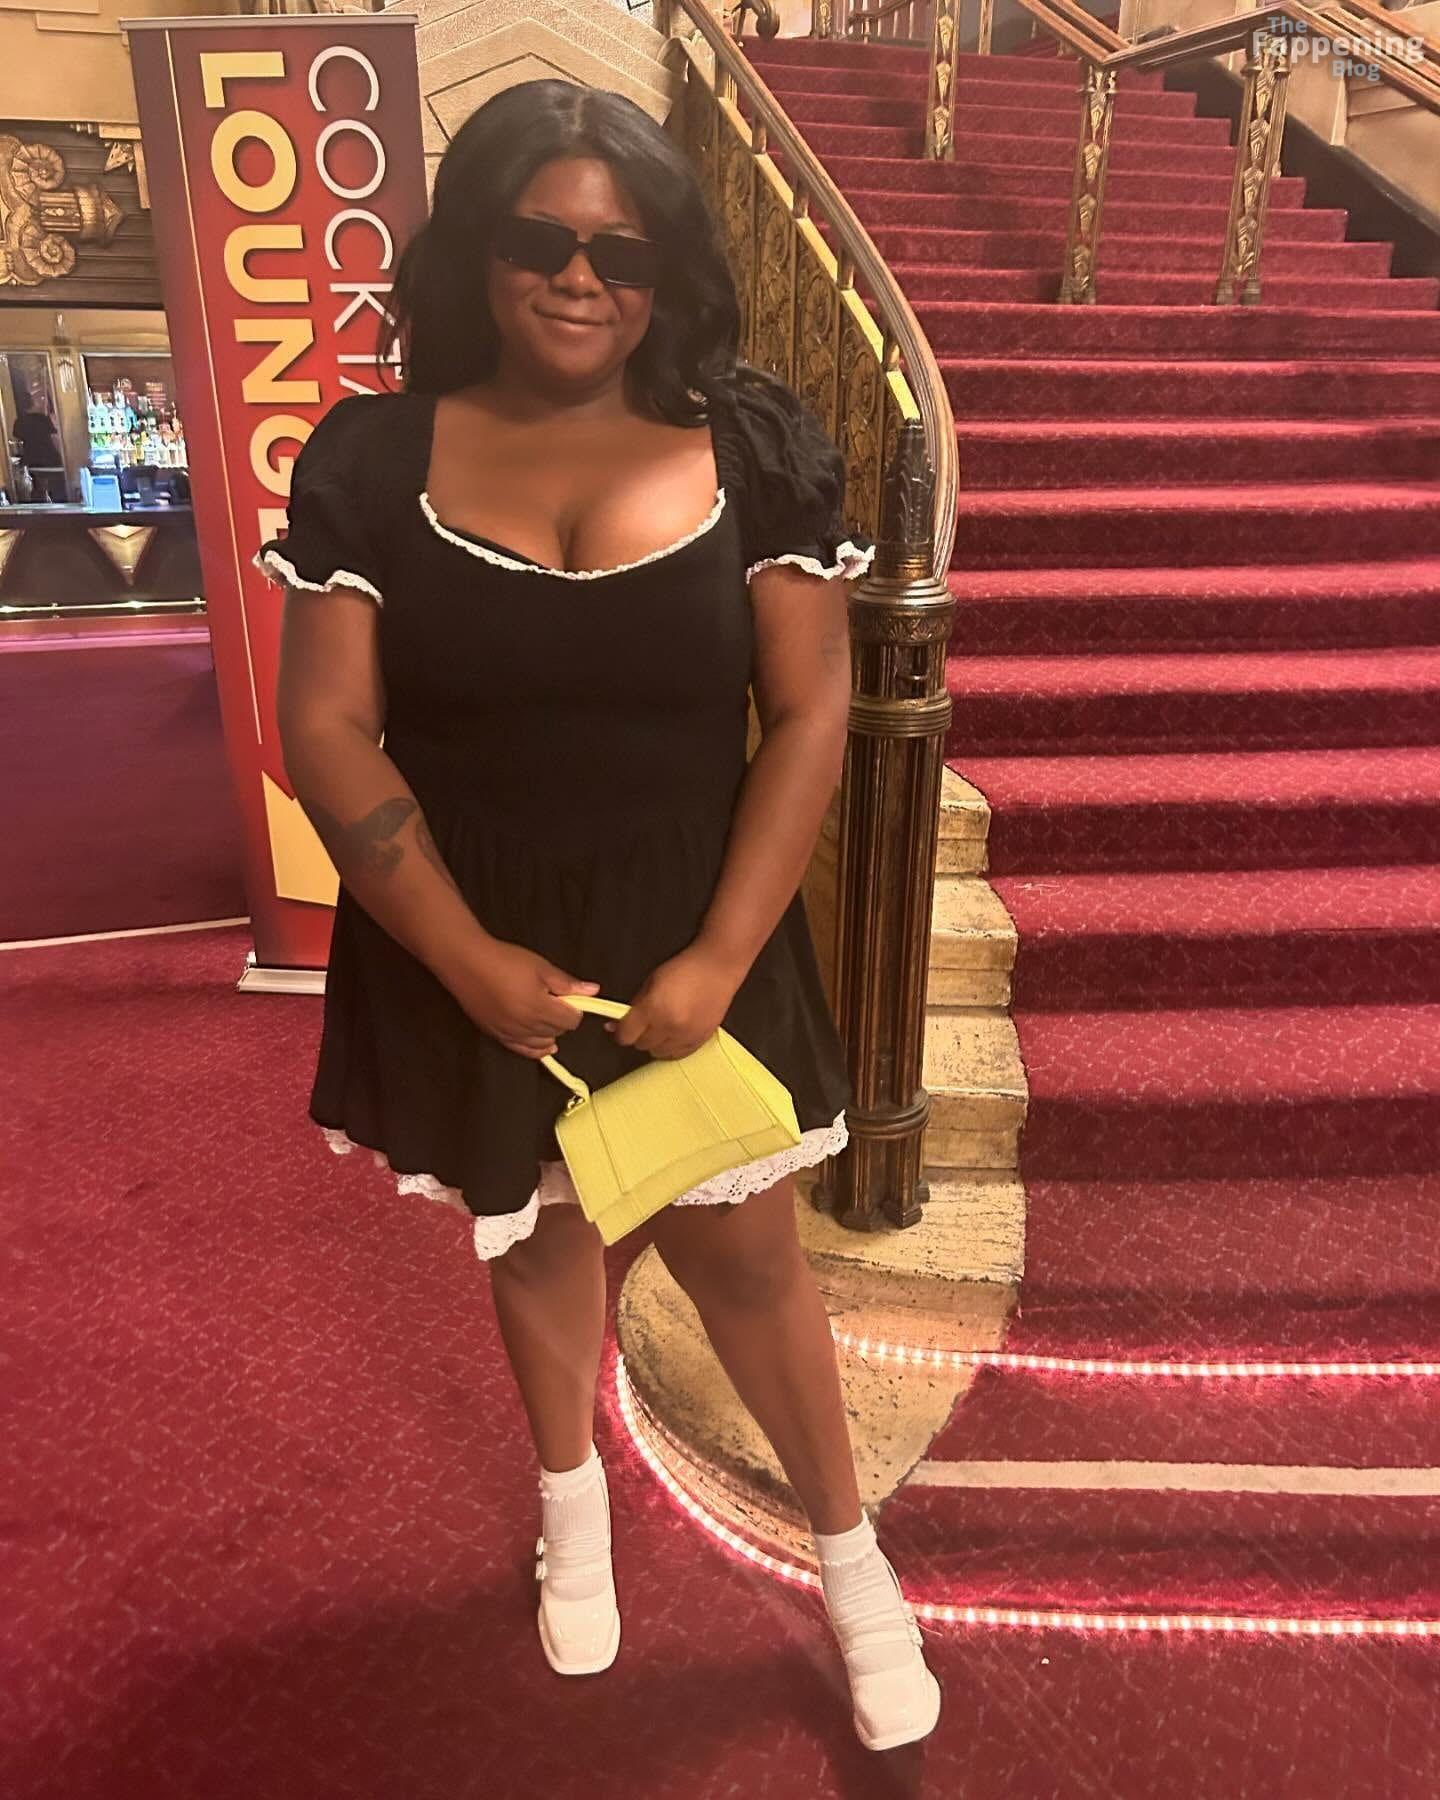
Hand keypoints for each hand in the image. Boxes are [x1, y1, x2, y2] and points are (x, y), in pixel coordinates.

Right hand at [450, 939, 599, 1059]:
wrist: (467, 963)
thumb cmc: (505, 961)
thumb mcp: (540, 967)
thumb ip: (567, 984)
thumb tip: (593, 991)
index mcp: (540, 1009)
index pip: (571, 1021)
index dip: (575, 1009)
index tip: (570, 998)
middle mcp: (526, 1027)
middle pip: (558, 1032)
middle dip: (562, 1019)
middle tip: (555, 1001)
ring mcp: (511, 1034)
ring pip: (542, 1043)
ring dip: (549, 1031)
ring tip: (545, 1016)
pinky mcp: (497, 1035)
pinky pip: (522, 1050)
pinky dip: (536, 1048)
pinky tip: (543, 1044)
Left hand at [609, 945, 746, 1059]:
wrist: (717, 967)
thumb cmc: (685, 969)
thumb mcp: (651, 982)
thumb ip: (634, 1005)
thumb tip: (616, 1024)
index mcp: (653, 1008)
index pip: (626, 1035)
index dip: (621, 1031)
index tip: (623, 1027)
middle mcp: (669, 1026)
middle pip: (641, 1045)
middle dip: (639, 1034)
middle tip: (646, 1021)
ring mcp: (686, 1036)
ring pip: (658, 1053)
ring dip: (656, 1042)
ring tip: (663, 1025)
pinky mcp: (700, 1040)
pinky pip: (677, 1055)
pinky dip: (672, 1047)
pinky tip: (675, 1032)